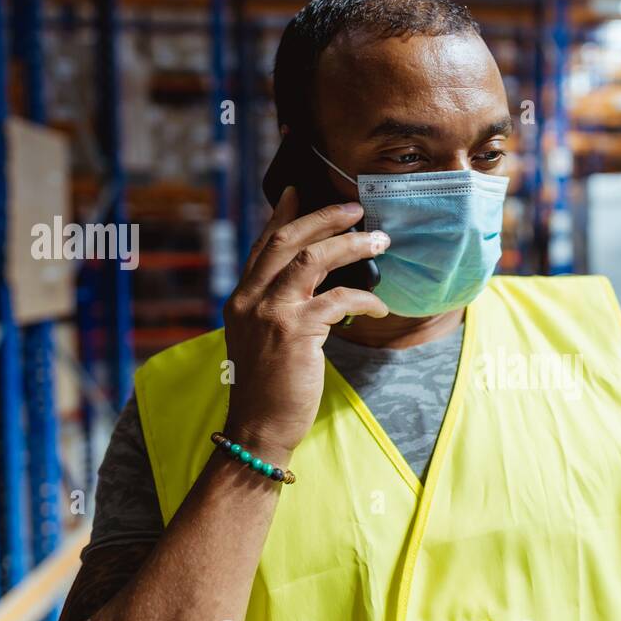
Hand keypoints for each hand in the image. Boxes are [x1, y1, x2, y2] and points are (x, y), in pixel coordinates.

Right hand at [222, 187, 389, 458]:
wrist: (257, 428)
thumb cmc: (268, 390)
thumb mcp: (261, 341)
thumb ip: (277, 309)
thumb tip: (315, 286)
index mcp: (240, 299)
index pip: (262, 245)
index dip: (282, 216)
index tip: (298, 191)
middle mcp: (249, 299)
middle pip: (286, 240)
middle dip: (323, 219)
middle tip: (354, 209)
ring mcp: (270, 314)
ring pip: (312, 260)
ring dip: (350, 246)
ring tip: (379, 241)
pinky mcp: (296, 332)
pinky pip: (338, 300)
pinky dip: (364, 299)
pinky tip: (380, 306)